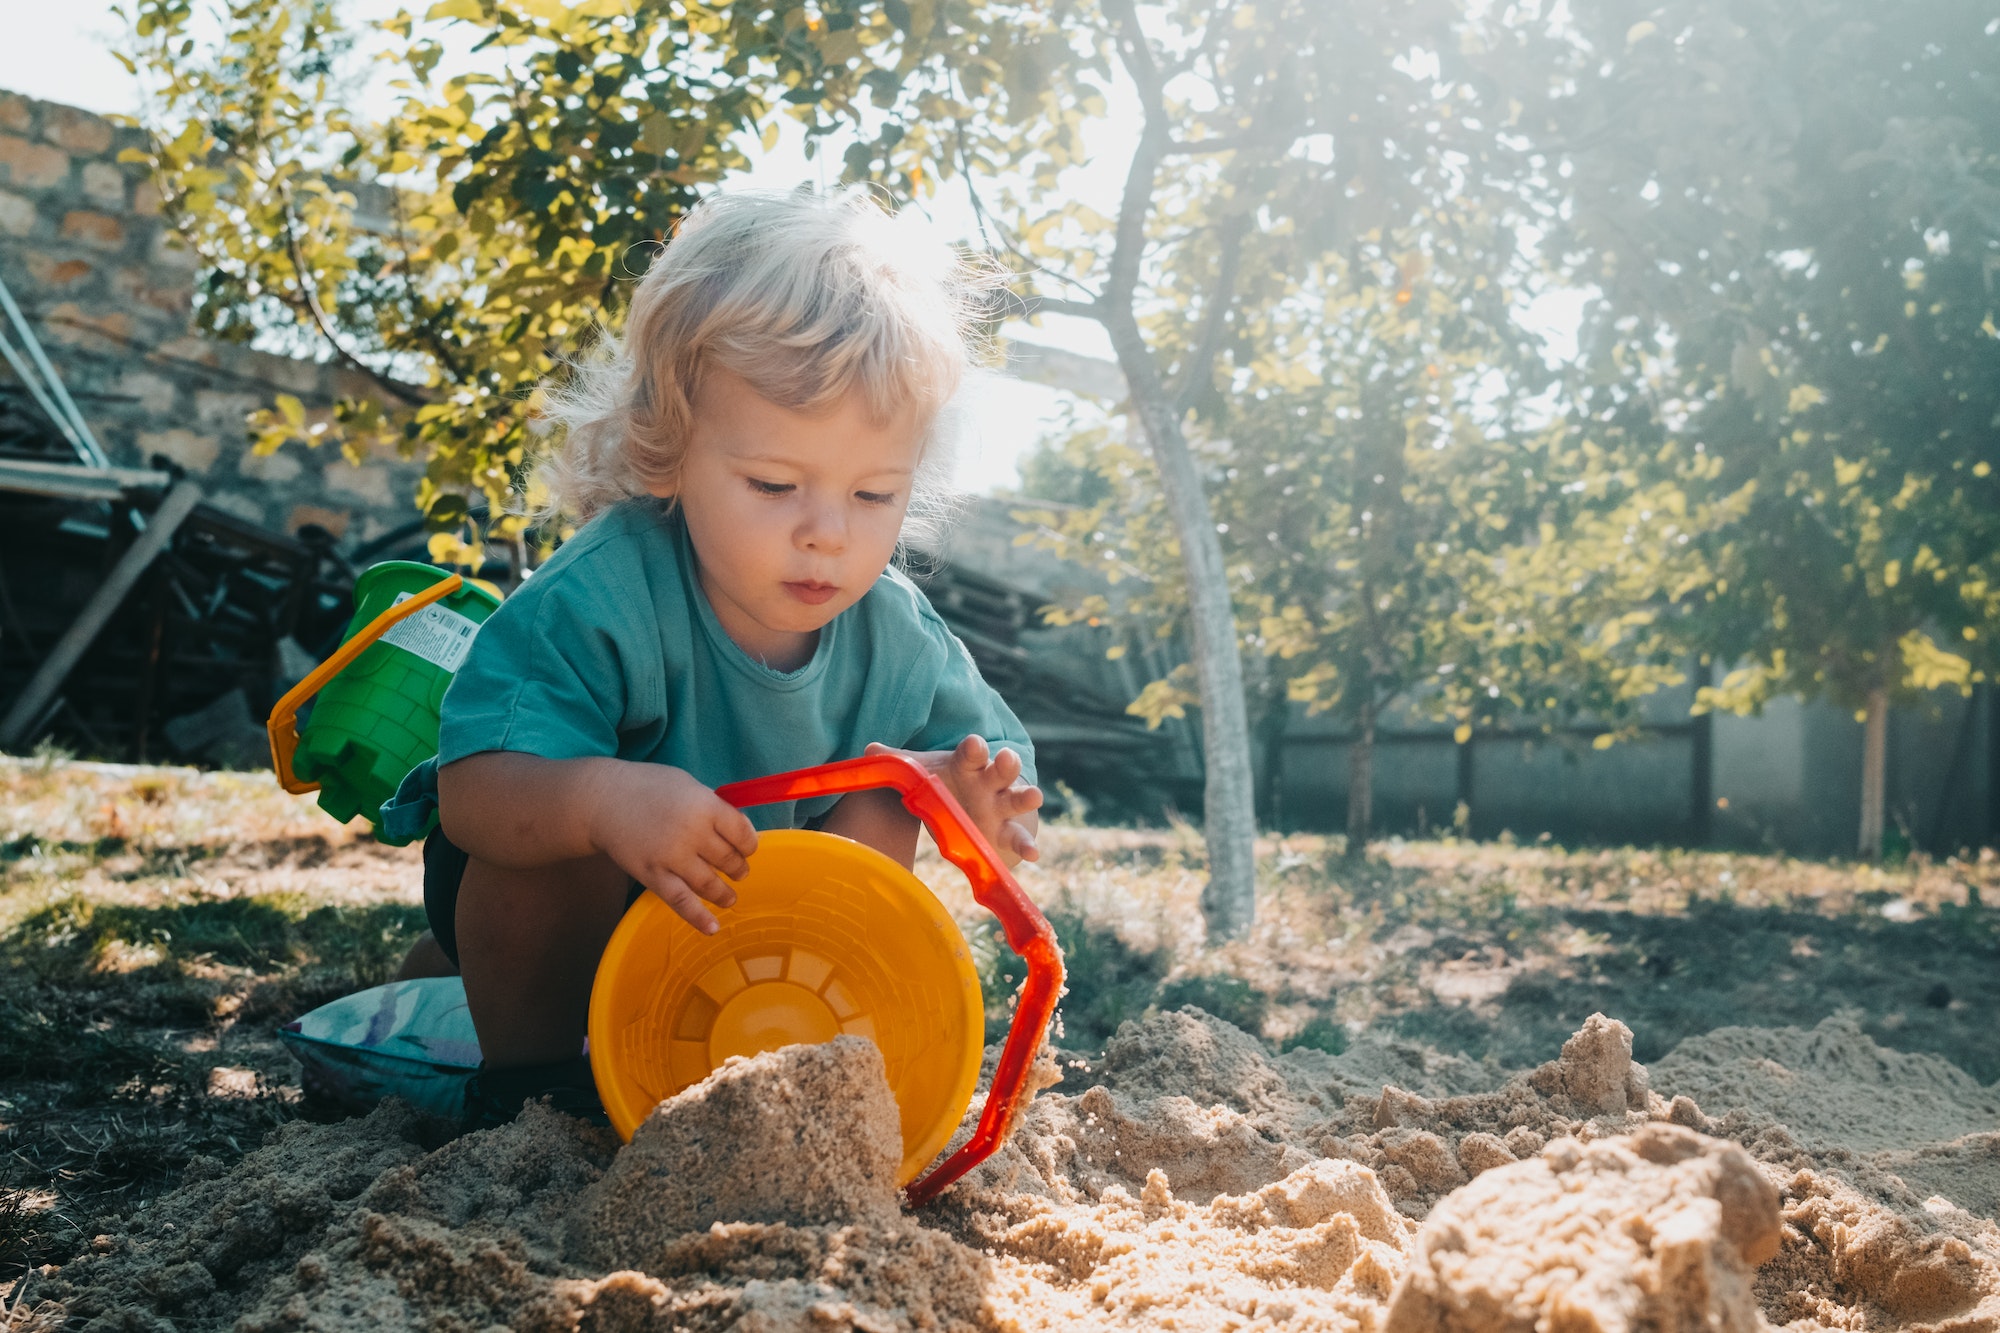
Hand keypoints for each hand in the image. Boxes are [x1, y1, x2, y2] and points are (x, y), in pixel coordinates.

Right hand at [584, 763, 757, 933]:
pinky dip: (698, 917)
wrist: (603, 801)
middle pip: (729, 859)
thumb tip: (740, 828)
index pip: (742, 833)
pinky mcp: (653, 876)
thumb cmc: (648, 788)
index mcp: (705, 805)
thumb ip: (714, 806)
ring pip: (710, 884)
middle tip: (738, 871)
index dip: (749, 844)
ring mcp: (672, 857)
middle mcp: (692, 832)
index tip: (747, 848)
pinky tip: (713, 928)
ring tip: (729, 897)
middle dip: (738, 868)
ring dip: (724, 894)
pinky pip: (681, 902)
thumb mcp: (688, 785)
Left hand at [865, 736, 1042, 865]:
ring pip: (1017, 799)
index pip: (972, 752)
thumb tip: (868, 750)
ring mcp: (1000, 806)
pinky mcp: (1004, 832)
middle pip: (1002, 770)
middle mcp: (988, 782)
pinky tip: (1032, 854)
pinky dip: (1026, 845)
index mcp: (968, 764)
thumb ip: (897, 761)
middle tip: (1008, 759)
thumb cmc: (943, 781)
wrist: (965, 802)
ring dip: (1026, 798)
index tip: (974, 744)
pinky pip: (1018, 838)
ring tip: (1034, 797)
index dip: (974, 749)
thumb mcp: (919, 770)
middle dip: (1007, 764)